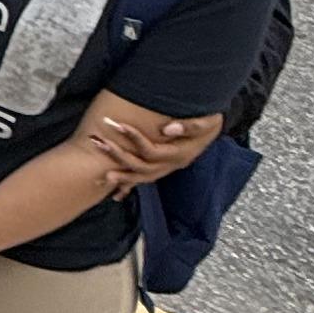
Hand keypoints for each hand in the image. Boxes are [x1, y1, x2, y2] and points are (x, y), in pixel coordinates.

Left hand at [85, 103, 221, 191]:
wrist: (214, 127)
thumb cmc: (209, 119)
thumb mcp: (207, 120)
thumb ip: (191, 126)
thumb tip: (168, 129)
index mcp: (181, 154)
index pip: (153, 150)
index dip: (135, 139)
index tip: (118, 125)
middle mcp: (173, 165)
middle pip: (143, 168)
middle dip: (120, 156)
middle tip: (99, 142)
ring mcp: (168, 169)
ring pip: (143, 177)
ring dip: (124, 176)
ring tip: (104, 175)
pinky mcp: (163, 168)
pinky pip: (146, 180)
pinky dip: (131, 186)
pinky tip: (117, 193)